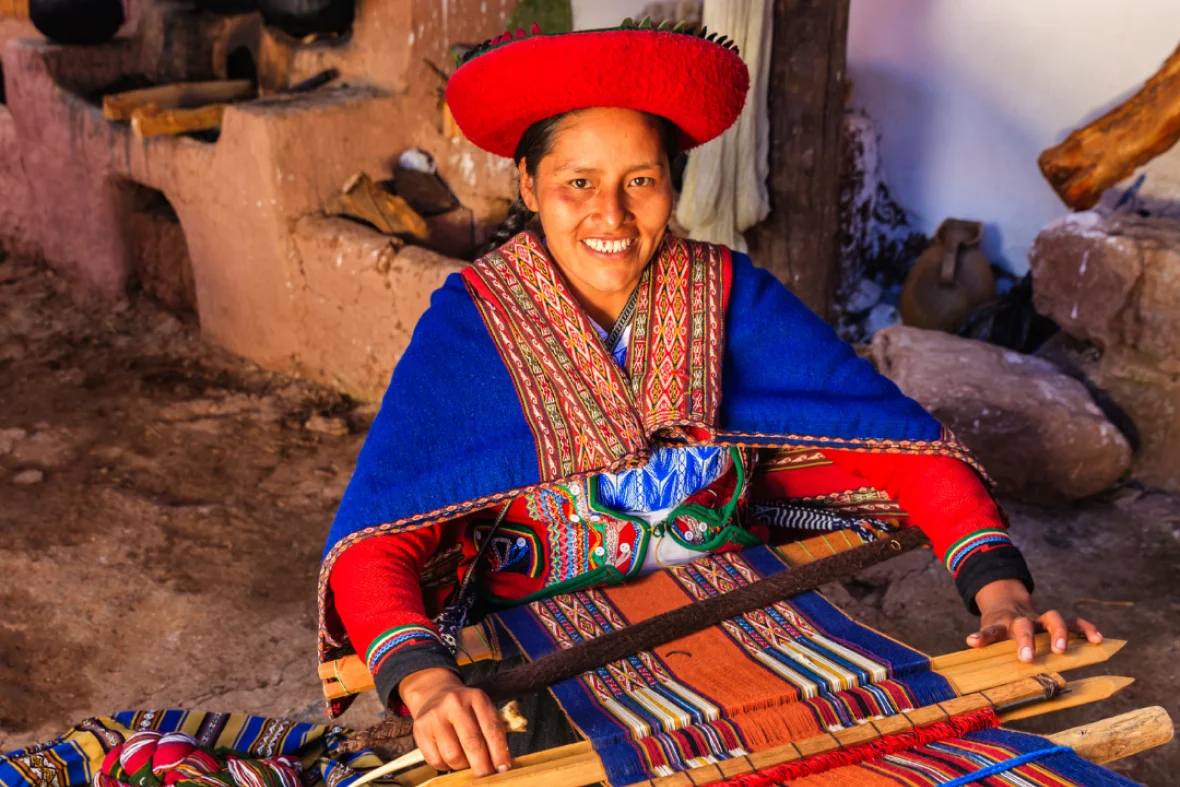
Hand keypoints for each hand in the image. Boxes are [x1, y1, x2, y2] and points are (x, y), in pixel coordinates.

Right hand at [399, 668, 510, 775]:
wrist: (434, 694)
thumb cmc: (464, 708)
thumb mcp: (482, 709)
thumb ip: (494, 731)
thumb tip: (502, 764)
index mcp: (476, 697)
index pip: (491, 729)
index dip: (499, 752)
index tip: (503, 769)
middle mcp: (455, 704)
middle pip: (472, 743)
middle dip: (482, 766)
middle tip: (487, 777)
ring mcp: (435, 716)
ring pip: (453, 755)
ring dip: (462, 766)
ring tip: (466, 762)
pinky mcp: (420, 729)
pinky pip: (436, 760)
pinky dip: (446, 766)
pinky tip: (450, 758)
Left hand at [968, 579, 1102, 661]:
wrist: (1006, 604)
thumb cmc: (999, 628)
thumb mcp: (989, 634)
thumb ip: (986, 642)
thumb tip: (971, 649)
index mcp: (1001, 625)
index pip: (992, 631)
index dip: (983, 637)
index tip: (973, 642)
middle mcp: (1022, 620)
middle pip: (1024, 624)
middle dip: (1026, 640)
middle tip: (1027, 658)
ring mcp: (1039, 620)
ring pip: (1052, 618)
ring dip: (1058, 633)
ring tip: (1062, 650)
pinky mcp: (1055, 622)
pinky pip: (1074, 622)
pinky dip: (1085, 629)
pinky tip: (1097, 640)